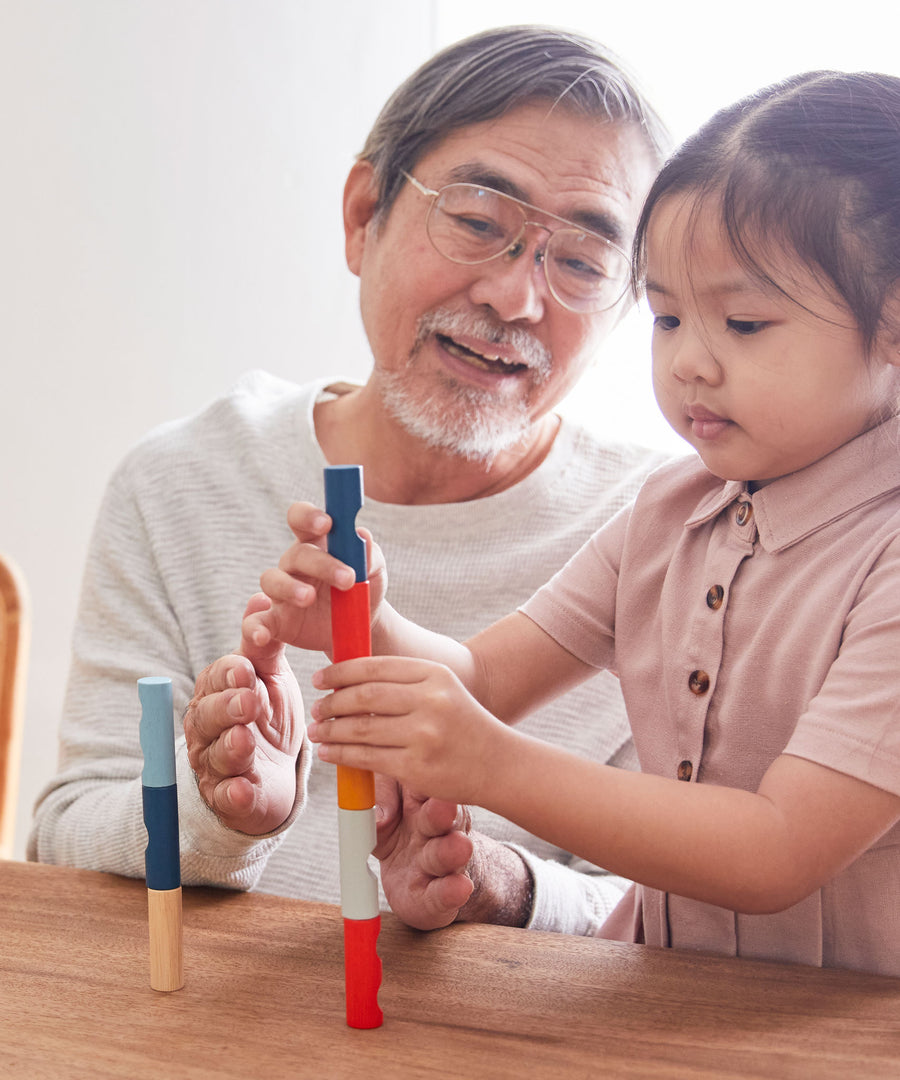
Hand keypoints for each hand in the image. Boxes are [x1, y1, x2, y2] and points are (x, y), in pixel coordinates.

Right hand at [184, 594, 304, 833]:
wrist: (276, 772)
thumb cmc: (267, 716)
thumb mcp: (270, 677)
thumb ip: (264, 644)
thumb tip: (262, 597)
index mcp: (216, 693)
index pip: (216, 680)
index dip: (230, 675)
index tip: (247, 669)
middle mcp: (207, 728)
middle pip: (208, 717)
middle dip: (227, 708)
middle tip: (249, 701)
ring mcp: (214, 765)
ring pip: (215, 755)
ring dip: (231, 748)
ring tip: (245, 741)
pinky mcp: (229, 799)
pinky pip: (227, 797)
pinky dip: (235, 794)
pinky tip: (245, 790)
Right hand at [246, 501, 386, 652]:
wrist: (359, 627)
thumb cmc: (364, 588)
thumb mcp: (374, 571)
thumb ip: (370, 554)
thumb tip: (362, 535)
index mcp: (316, 543)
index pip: (301, 518)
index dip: (308, 516)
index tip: (326, 523)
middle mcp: (294, 563)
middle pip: (296, 554)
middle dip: (321, 564)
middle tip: (348, 579)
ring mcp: (281, 591)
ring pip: (272, 580)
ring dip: (290, 588)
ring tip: (309, 598)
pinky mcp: (276, 621)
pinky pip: (256, 622)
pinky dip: (255, 629)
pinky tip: (262, 636)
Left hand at [308, 656, 509, 805]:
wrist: (499, 764)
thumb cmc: (462, 725)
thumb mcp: (442, 690)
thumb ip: (403, 683)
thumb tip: (347, 681)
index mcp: (434, 674)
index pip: (375, 667)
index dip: (341, 671)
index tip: (320, 678)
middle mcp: (430, 700)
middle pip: (365, 696)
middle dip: (332, 701)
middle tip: (316, 707)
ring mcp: (424, 734)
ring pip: (361, 727)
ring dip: (331, 729)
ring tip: (317, 731)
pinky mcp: (416, 767)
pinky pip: (367, 757)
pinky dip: (341, 753)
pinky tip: (329, 752)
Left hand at [374, 778, 474, 929]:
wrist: (418, 874)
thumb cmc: (401, 827)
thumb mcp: (384, 805)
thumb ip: (380, 797)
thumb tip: (379, 816)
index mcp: (421, 798)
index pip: (422, 783)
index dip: (421, 779)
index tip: (418, 772)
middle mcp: (438, 826)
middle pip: (442, 816)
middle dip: (442, 812)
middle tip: (443, 807)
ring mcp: (443, 860)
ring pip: (447, 853)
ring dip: (451, 851)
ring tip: (459, 848)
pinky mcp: (440, 896)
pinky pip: (445, 892)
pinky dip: (451, 890)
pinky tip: (459, 887)